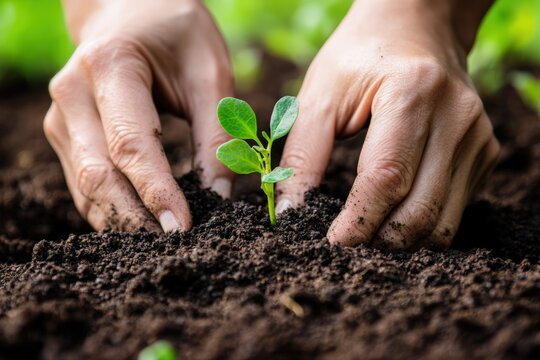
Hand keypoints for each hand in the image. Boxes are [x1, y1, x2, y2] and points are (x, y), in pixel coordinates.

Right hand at [44, 0, 232, 231]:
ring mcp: (61, 119)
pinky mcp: (65, 136)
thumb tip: (218, 198)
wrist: (130, 12)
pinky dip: (114, 211)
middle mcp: (72, 95)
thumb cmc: (177, 35)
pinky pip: (86, 186)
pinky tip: (142, 227)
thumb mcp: (211, 73)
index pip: (130, 144)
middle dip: (137, 218)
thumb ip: (217, 134)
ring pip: (87, 188)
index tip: (182, 228)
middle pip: (99, 175)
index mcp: (109, 68)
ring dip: (124, 221)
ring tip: (162, 246)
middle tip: (176, 249)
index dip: (156, 191)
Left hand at [276, 0, 499, 248]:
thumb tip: (293, 212)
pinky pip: (454, 212)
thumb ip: (302, 153)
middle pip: (420, 211)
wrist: (415, 29)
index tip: (333, 245)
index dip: (357, 221)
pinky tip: (395, 213)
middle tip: (347, 243)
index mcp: (413, 93)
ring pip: (443, 223)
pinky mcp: (486, 153)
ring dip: (401, 241)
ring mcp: (479, 138)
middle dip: (379, 241)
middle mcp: (457, 118)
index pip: (386, 178)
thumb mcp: (320, 94)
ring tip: (370, 232)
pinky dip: (422, 225)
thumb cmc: (360, 57)